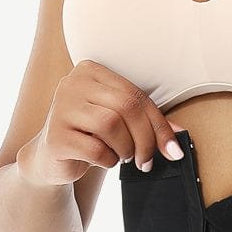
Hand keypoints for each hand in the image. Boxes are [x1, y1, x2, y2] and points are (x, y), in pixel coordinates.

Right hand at [17, 59, 186, 186]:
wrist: (50, 158)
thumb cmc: (90, 136)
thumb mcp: (120, 123)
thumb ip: (147, 122)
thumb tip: (180, 135)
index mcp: (91, 71)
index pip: (136, 95)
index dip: (159, 125)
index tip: (172, 151)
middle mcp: (73, 83)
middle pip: (126, 107)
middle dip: (145, 139)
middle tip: (146, 161)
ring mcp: (60, 107)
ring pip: (111, 125)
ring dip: (126, 149)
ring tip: (123, 157)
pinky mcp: (55, 136)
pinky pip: (95, 148)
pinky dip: (108, 160)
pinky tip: (104, 160)